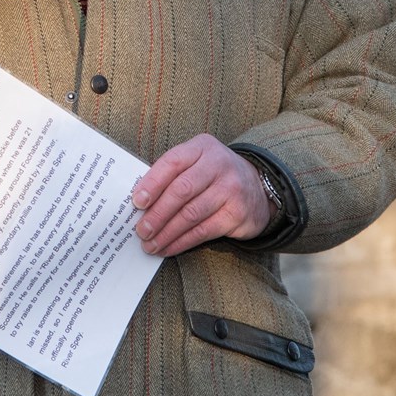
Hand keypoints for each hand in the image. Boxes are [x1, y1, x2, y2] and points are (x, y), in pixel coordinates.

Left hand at [131, 134, 271, 256]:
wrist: (258, 187)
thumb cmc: (215, 176)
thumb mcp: (197, 162)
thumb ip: (172, 175)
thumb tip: (140, 202)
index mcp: (202, 147)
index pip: (173, 162)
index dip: (152, 183)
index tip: (136, 202)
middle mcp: (218, 164)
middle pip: (181, 190)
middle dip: (157, 213)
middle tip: (141, 230)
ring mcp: (230, 189)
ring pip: (191, 214)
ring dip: (166, 232)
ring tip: (150, 244)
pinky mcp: (237, 213)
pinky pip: (203, 231)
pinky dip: (182, 242)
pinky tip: (169, 247)